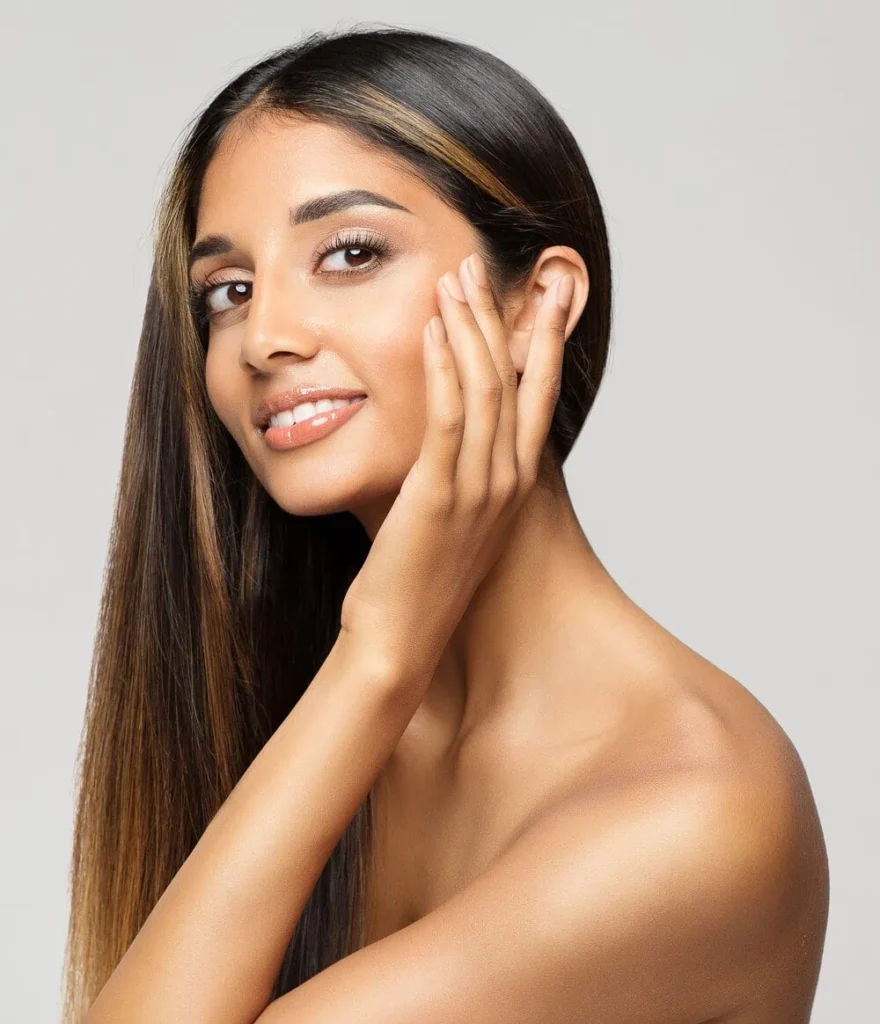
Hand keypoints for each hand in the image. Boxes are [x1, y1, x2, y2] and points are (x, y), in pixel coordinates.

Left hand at [339, 252, 574, 688]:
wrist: (401, 637)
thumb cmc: (420, 578)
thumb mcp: (453, 517)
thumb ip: (460, 471)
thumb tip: (445, 432)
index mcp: (514, 484)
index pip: (538, 396)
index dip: (542, 339)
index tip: (540, 293)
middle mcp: (507, 480)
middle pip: (514, 379)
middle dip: (499, 315)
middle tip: (480, 264)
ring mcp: (479, 487)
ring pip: (485, 388)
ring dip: (469, 327)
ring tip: (453, 278)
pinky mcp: (440, 493)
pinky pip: (449, 416)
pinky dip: (444, 366)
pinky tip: (432, 329)